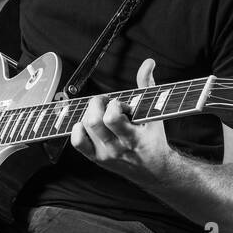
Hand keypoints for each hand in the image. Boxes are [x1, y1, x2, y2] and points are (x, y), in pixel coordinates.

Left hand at [69, 58, 171, 181]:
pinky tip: (89, 124)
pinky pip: (77, 142)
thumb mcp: (155, 114)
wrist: (153, 170)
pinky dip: (78, 128)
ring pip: (84, 128)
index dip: (114, 105)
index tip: (122, 105)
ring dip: (89, 114)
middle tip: (106, 103)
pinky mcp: (95, 158)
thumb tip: (148, 63)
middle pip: (93, 122)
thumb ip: (148, 86)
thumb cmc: (153, 139)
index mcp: (133, 137)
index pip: (112, 118)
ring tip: (100, 113)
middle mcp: (116, 147)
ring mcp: (104, 154)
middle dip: (97, 104)